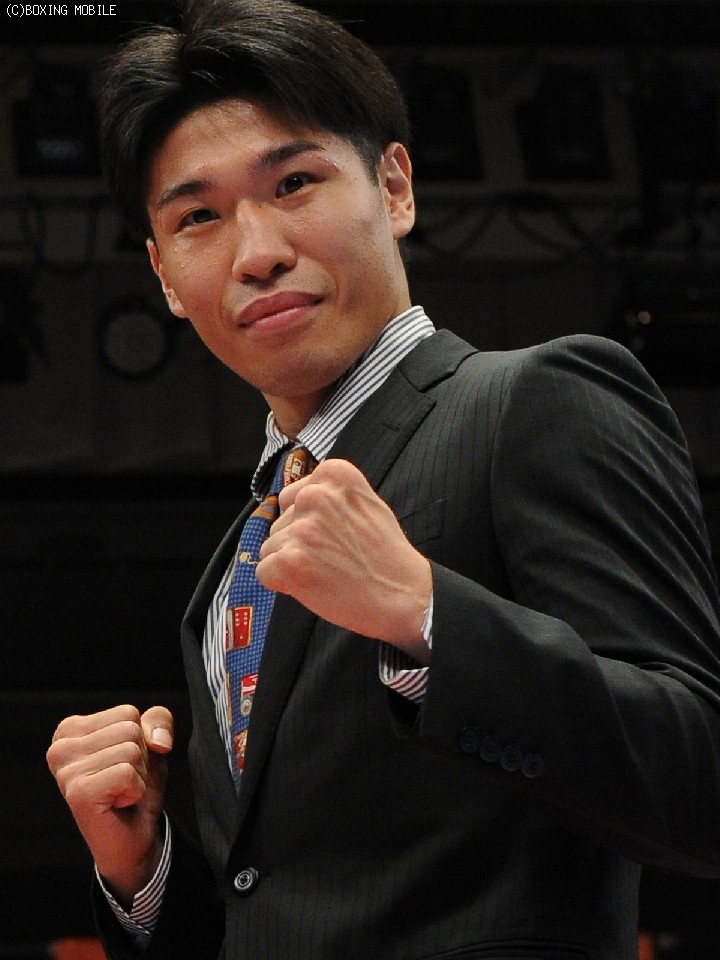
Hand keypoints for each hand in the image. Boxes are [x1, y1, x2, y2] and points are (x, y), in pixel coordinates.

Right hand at [46, 704, 172, 904]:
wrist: (134, 837)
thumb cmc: (136, 785)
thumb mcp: (151, 742)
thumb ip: (158, 720)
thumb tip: (160, 740)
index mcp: (70, 730)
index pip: (127, 712)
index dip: (140, 739)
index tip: (121, 763)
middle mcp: (60, 747)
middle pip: (130, 728)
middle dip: (140, 757)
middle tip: (122, 782)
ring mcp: (66, 771)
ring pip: (131, 749)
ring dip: (138, 775)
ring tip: (119, 792)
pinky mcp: (78, 793)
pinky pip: (128, 773)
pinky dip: (135, 790)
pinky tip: (118, 804)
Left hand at [257, 459, 431, 662]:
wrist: (404, 595)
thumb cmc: (385, 555)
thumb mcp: (366, 502)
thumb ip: (331, 494)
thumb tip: (291, 499)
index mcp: (334, 474)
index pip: (293, 496)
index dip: (308, 523)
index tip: (335, 537)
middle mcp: (315, 494)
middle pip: (280, 522)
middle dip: (298, 543)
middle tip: (333, 559)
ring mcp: (302, 528)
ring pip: (270, 547)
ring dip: (291, 564)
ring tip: (328, 572)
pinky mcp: (290, 560)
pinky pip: (265, 572)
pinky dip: (283, 584)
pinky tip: (314, 586)